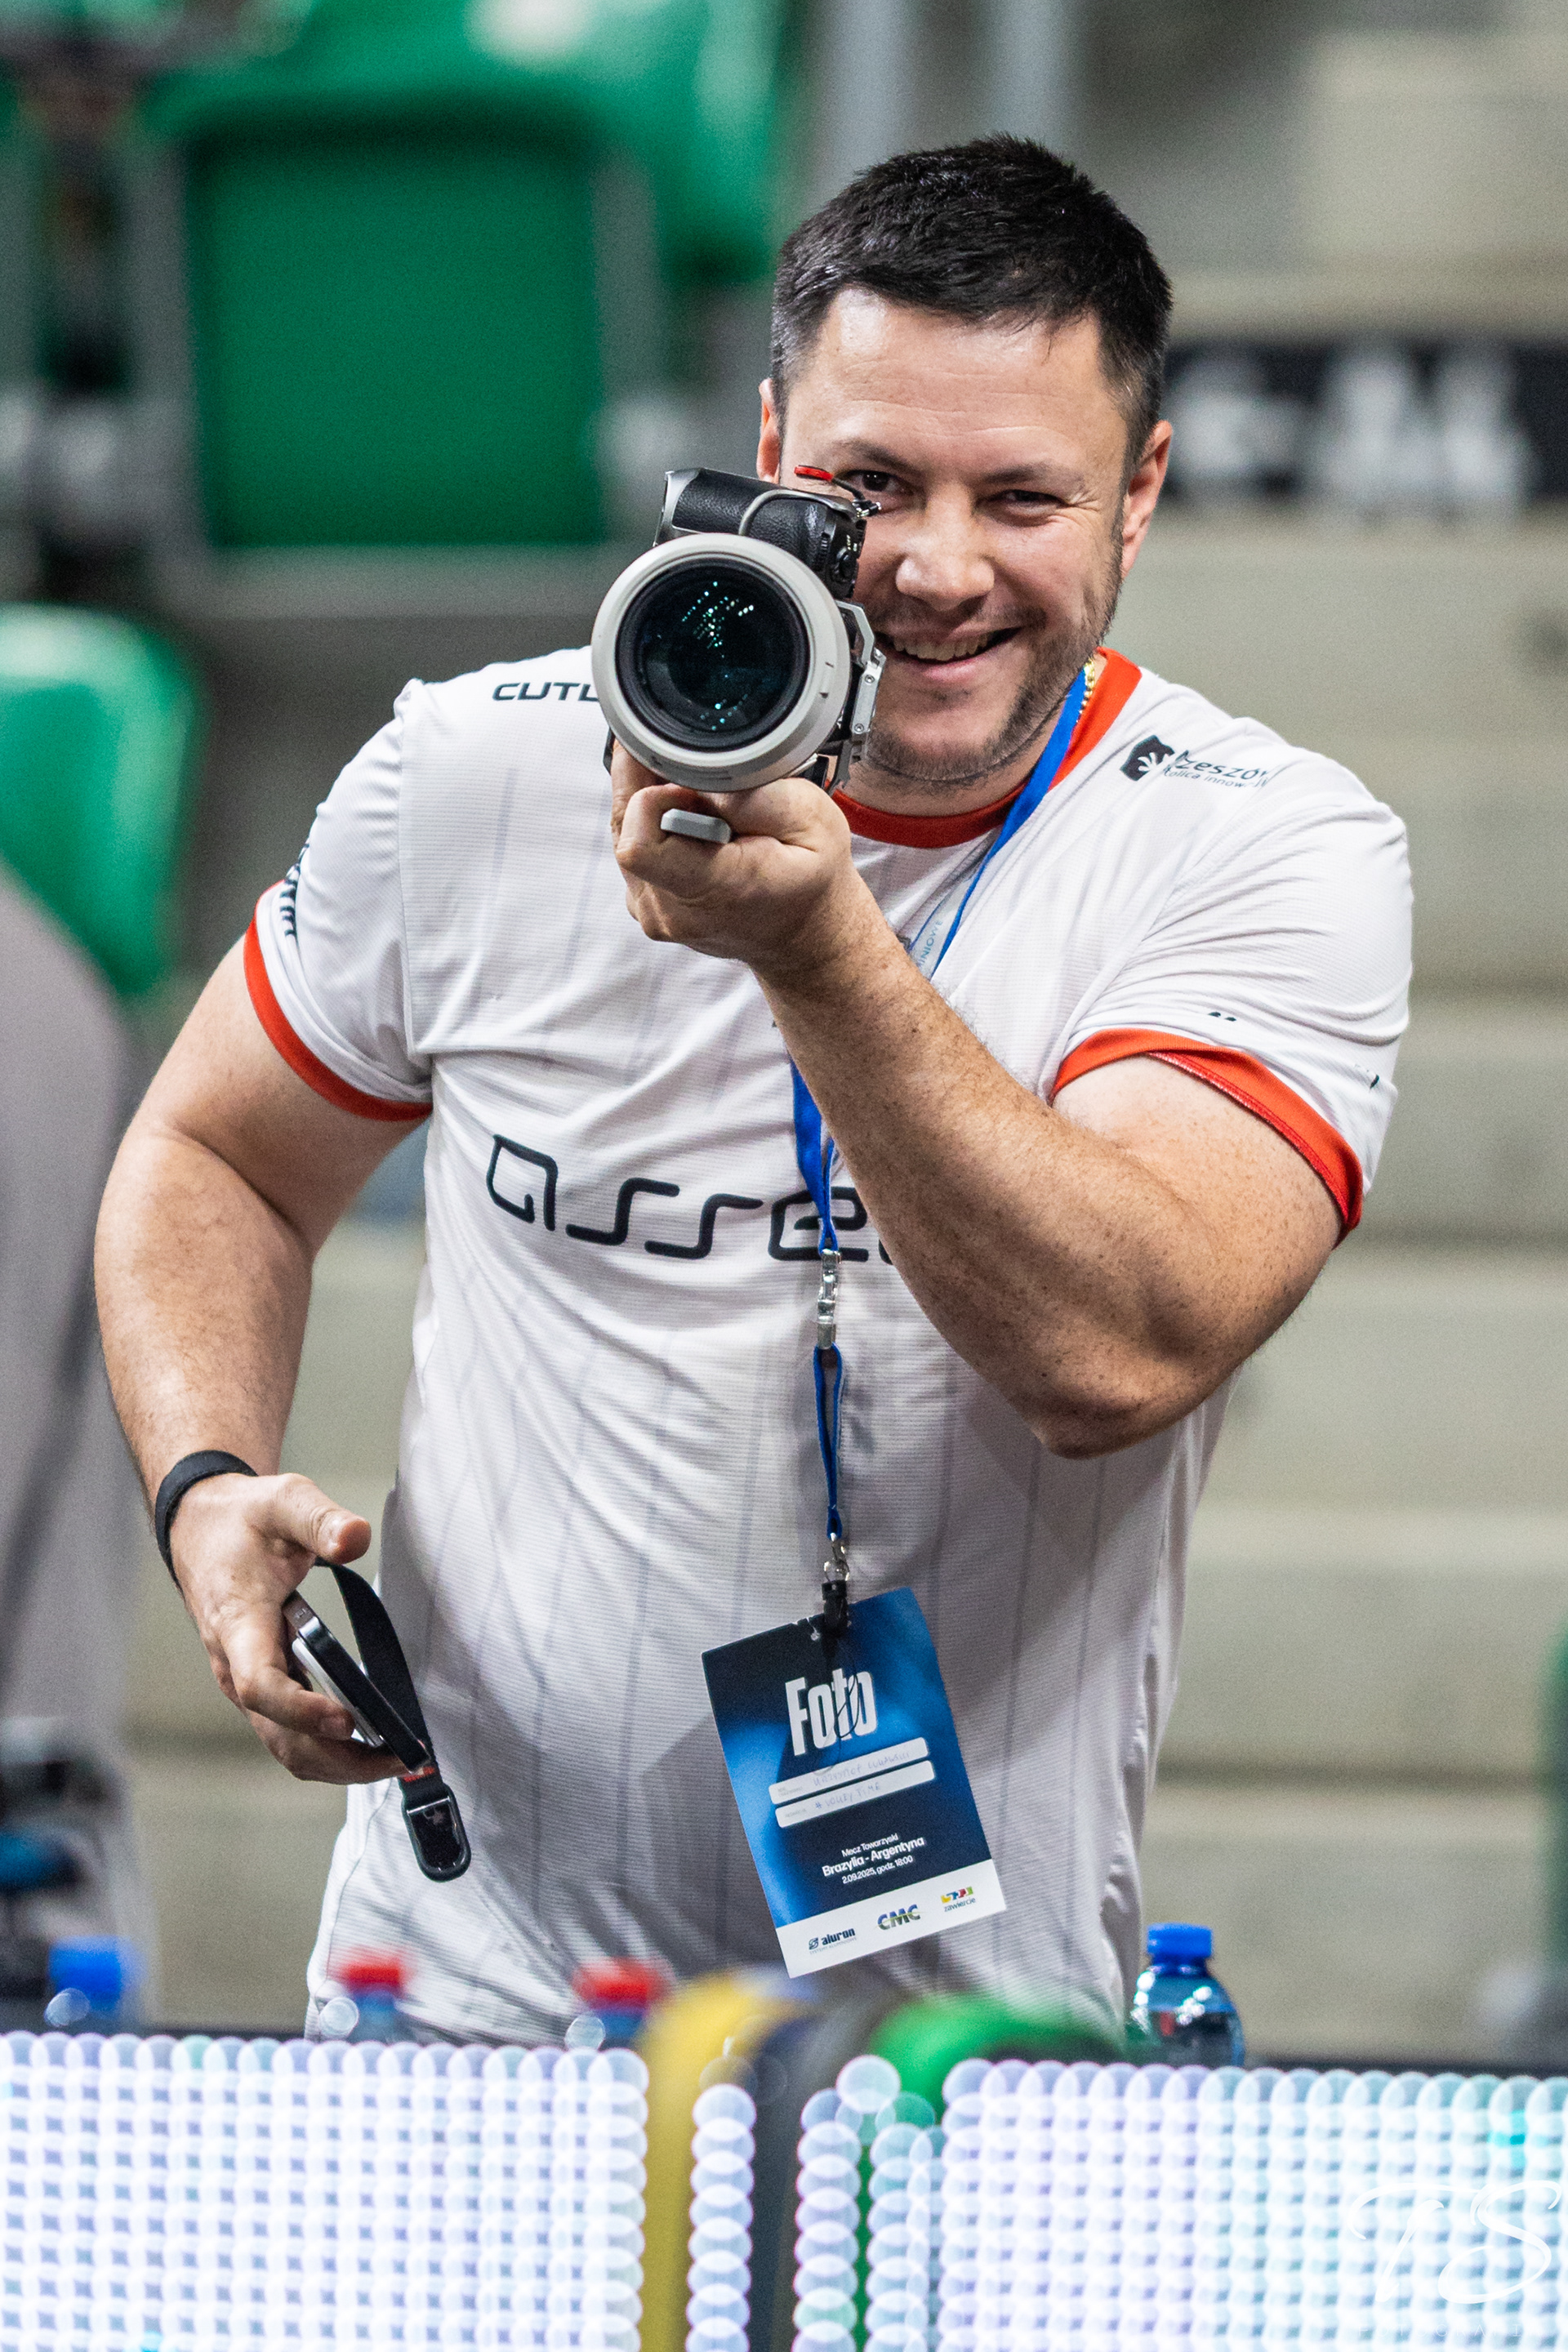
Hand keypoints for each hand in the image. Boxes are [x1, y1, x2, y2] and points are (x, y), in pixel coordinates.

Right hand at [168, 1471, 399, 1784]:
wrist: (202, 1528)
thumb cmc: (242, 1519)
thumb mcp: (283, 1501)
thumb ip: (320, 1520)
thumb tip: (356, 1538)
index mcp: (238, 1624)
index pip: (259, 1685)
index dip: (301, 1710)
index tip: (348, 1718)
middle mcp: (236, 1665)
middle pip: (279, 1736)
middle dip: (338, 1758)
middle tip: (402, 1756)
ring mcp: (246, 1682)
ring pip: (285, 1745)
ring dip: (338, 1762)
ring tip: (397, 1758)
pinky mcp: (260, 1686)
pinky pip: (288, 1734)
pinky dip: (328, 1749)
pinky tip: (372, 1743)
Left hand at [609, 743, 877, 986]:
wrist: (804, 935)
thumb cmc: (811, 880)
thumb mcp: (811, 820)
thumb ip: (751, 792)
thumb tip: (695, 768)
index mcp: (711, 889)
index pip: (639, 843)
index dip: (652, 795)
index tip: (690, 782)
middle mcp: (670, 909)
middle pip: (625, 825)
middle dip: (656, 789)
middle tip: (704, 788)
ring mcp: (652, 911)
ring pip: (624, 830)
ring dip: (657, 808)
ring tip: (708, 816)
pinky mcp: (644, 904)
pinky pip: (633, 847)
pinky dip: (657, 828)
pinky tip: (696, 832)